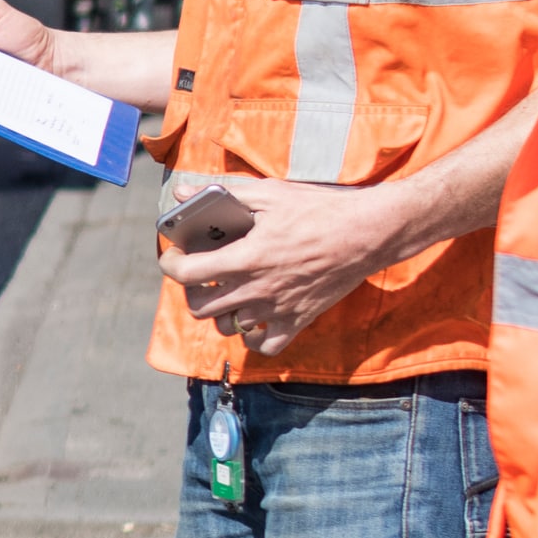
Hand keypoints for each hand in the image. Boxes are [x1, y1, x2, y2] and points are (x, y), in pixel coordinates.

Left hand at [155, 177, 419, 356]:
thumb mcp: (269, 194)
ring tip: (224, 293)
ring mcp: (277, 309)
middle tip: (198, 273)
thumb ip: (224, 195)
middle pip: (200, 307)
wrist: (367, 233)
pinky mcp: (298, 320)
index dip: (170, 264)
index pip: (187, 273)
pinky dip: (253, 338)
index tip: (173, 254)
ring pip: (228, 327)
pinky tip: (253, 319)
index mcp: (246, 257)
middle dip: (190, 290)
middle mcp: (257, 289)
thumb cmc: (319, 210)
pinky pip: (265, 346)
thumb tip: (184, 191)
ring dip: (219, 312)